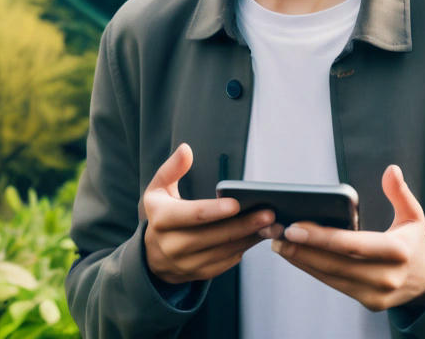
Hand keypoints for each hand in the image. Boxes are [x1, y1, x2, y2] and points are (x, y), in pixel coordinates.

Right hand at [142, 143, 275, 283]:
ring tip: (272, 224)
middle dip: (244, 224)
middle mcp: (172, 246)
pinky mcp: (199, 274)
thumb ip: (172, 169)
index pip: (192, 215)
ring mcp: (186, 263)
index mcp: (162, 220)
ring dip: (250, 237)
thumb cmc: (160, 214)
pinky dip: (245, 248)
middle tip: (269, 213)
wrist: (151, 257)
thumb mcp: (157, 190)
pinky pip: (226, 261)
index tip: (237, 202)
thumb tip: (186, 149)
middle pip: (214, 235)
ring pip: (224, 250)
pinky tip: (260, 234)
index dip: (214, 210)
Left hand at [271, 165, 424, 311]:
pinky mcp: (369, 302)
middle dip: (302, 250)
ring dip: (302, 261)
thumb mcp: (414, 215)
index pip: (353, 244)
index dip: (321, 238)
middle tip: (276, 235)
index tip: (294, 228)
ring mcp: (377, 293)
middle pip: (336, 264)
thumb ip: (400, 192)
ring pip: (331, 277)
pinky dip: (314, 271)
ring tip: (278, 244)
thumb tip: (391, 169)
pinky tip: (296, 258)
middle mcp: (387, 276)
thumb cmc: (415, 242)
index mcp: (398, 251)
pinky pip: (335, 285)